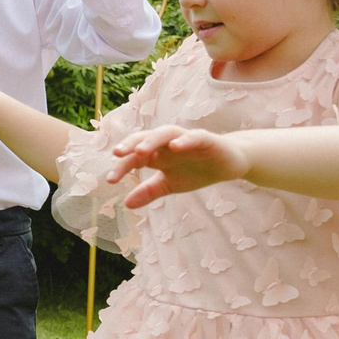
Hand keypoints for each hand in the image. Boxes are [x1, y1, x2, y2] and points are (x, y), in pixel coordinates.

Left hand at [103, 124, 247, 206]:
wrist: (229, 164)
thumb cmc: (196, 171)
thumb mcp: (170, 185)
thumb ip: (149, 192)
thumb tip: (126, 204)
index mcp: (157, 154)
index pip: (135, 158)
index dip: (122, 166)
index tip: (110, 180)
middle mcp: (168, 144)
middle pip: (145, 140)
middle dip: (130, 144)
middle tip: (117, 153)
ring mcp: (186, 139)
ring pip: (165, 133)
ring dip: (152, 140)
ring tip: (140, 150)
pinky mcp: (206, 139)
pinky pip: (193, 136)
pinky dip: (184, 140)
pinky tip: (175, 146)